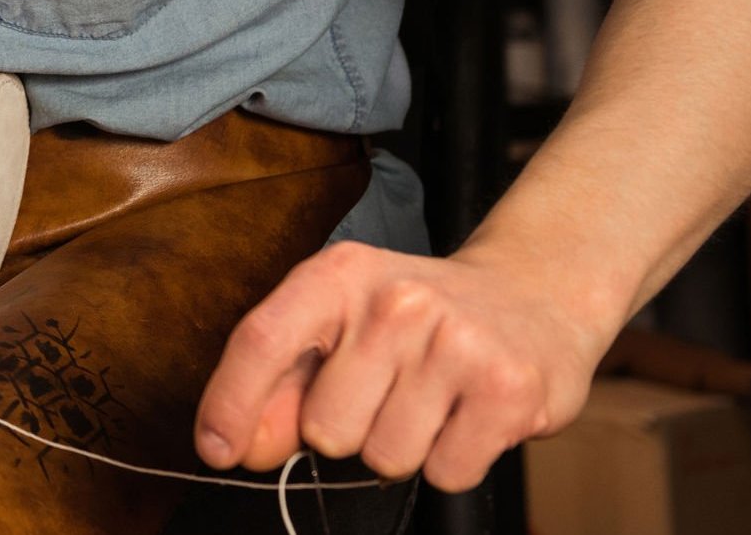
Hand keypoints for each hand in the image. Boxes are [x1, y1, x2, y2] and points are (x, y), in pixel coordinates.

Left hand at [193, 240, 613, 492]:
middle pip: (326, 429)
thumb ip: (281, 386)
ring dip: (403, 447)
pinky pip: (446, 474)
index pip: (261, 341)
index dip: (229, 403)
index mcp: (338, 275)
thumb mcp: (342, 327)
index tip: (215, 450)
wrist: (534, 295)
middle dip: (349, 432)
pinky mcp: (509, 390)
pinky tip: (466, 415)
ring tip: (431, 400)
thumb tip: (237, 446)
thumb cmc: (417, 322)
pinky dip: (452, 461)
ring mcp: (457, 343)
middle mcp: (396, 301)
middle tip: (387, 394)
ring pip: (386, 459)